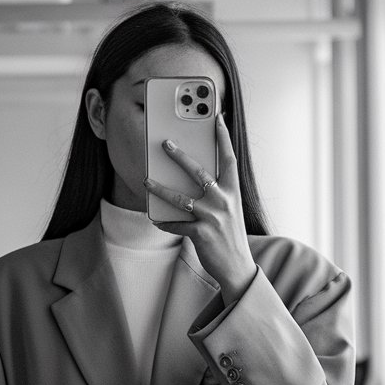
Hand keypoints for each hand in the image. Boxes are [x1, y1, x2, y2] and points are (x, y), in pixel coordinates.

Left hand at [143, 113, 256, 305]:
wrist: (237, 266)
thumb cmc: (230, 235)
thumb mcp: (229, 210)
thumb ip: (216, 193)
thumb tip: (193, 179)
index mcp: (233, 191)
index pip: (229, 158)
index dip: (223, 137)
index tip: (216, 118)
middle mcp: (224, 201)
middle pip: (198, 172)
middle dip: (179, 156)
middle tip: (164, 143)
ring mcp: (212, 217)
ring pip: (180, 198)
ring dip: (160, 188)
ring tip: (146, 181)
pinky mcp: (201, 233)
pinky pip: (176, 224)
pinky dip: (164, 222)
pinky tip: (154, 219)